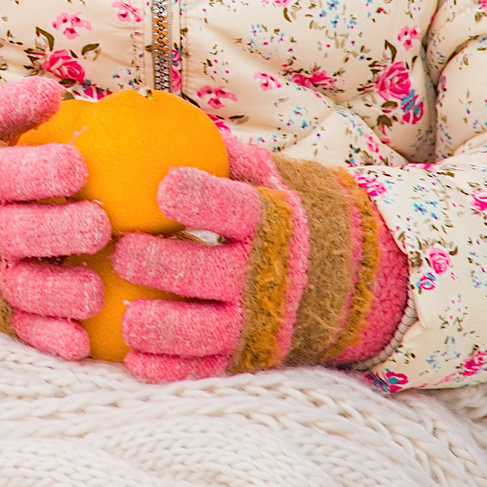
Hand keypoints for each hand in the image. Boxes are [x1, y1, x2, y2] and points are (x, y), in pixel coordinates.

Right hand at [0, 78, 111, 360]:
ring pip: (24, 287)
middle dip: (61, 231)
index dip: (44, 172)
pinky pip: (20, 326)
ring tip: (94, 290)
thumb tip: (52, 92)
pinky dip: (47, 337)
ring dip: (59, 291)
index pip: (9, 173)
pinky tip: (80, 343)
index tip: (78, 166)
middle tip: (100, 226)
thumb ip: (10, 108)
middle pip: (22, 233)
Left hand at [109, 140, 406, 379]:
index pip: (235, 209)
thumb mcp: (276, 176)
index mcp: (272, 221)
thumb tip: (160, 117)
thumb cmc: (299, 213)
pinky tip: (134, 357)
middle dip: (155, 263)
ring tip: (123, 312)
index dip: (197, 199)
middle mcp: (266, 275)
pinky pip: (203, 369)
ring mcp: (257, 322)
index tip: (162, 187)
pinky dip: (166, 368)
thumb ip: (225, 154)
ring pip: (199, 330)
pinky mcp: (249, 358)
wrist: (365, 282)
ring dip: (154, 324)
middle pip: (203, 272)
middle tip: (121, 250)